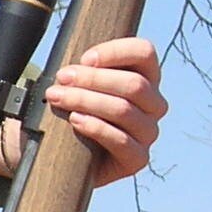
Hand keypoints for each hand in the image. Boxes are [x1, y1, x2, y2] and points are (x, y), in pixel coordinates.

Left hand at [45, 36, 165, 185]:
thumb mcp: (81, 85)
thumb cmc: (74, 111)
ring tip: (58, 98)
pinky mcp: (137, 158)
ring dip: (86, 100)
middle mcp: (153, 104)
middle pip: (134, 84)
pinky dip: (95, 127)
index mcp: (145, 78)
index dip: (115, 52)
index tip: (84, 59)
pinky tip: (75, 120)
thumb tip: (75, 69)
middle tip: (62, 78)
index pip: (144, 53)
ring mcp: (148, 132)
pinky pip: (121, 140)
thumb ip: (85, 71)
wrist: (67, 156)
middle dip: (93, 79)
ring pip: (124, 110)